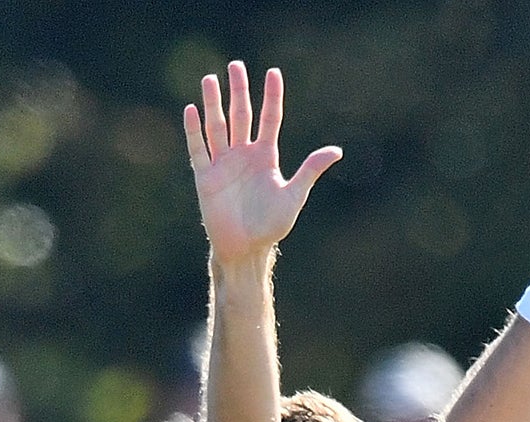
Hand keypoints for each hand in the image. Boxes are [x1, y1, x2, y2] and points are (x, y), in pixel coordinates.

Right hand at [184, 62, 340, 267]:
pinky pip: (198, 149)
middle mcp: (243, 155)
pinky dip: (194, 131)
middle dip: (238, 91)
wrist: (246, 248)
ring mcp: (223, 164)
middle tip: (235, 65)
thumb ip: (311, 170)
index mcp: (266, 157)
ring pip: (217, 126)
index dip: (271, 96)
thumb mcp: (294, 195)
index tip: (273, 72)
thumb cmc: (271, 225)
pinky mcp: (205, 177)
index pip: (270, 119)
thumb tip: (337, 150)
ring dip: (213, 104)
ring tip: (210, 80)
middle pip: (240, 115)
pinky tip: (192, 110)